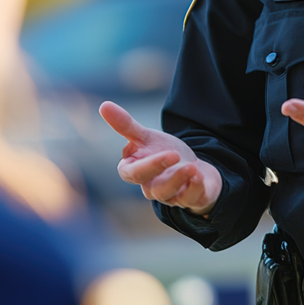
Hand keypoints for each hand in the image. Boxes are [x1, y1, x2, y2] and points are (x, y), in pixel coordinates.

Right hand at [99, 101, 221, 215]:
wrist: (191, 168)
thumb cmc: (163, 152)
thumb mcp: (146, 137)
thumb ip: (126, 125)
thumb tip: (103, 105)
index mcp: (136, 172)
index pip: (132, 173)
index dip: (147, 165)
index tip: (162, 152)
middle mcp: (151, 188)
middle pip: (152, 187)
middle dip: (163, 171)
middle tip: (175, 154)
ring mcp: (170, 196)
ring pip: (170, 194)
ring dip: (181, 180)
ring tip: (192, 167)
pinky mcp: (190, 199)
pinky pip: (192, 198)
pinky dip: (196, 189)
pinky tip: (200, 176)